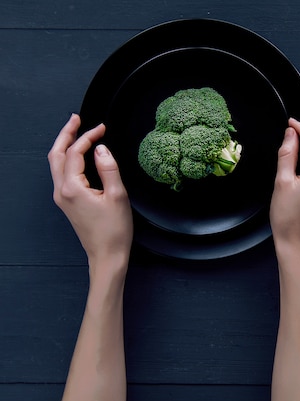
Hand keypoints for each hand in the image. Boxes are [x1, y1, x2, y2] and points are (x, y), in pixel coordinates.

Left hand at [48, 114, 132, 270]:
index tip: (101, 127)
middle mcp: (62, 191)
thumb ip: (109, 168)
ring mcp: (62, 198)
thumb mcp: (117, 196)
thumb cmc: (114, 231)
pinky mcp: (67, 203)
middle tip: (76, 119)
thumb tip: (102, 148)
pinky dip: (67, 158)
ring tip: (75, 131)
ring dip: (64, 145)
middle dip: (66, 134)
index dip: (87, 136)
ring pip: (56, 164)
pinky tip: (78, 155)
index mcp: (72, 188)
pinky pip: (62, 174)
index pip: (75, 153)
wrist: (107, 255)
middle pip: (56, 154)